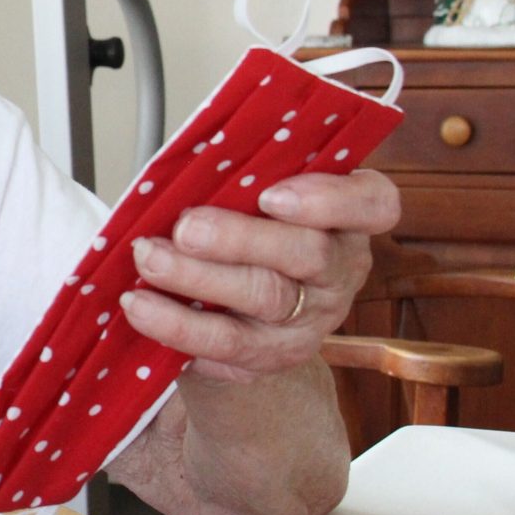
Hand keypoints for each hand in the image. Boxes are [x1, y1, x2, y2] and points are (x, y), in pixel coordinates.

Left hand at [120, 170, 400, 383]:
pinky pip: (227, 344)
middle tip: (186, 227)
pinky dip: (178, 324)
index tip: (273, 194)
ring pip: (265, 297)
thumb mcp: (249, 196)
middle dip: (240, 238)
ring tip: (148, 258)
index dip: (332, 199)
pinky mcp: (271, 357)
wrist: (233, 315)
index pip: (374, 204)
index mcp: (345, 217)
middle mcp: (338, 270)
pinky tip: (140, 305)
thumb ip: (239, 176)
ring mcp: (310, 320)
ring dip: (197, 277)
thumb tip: (188, 158)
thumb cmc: (242, 231)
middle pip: (308, 253)